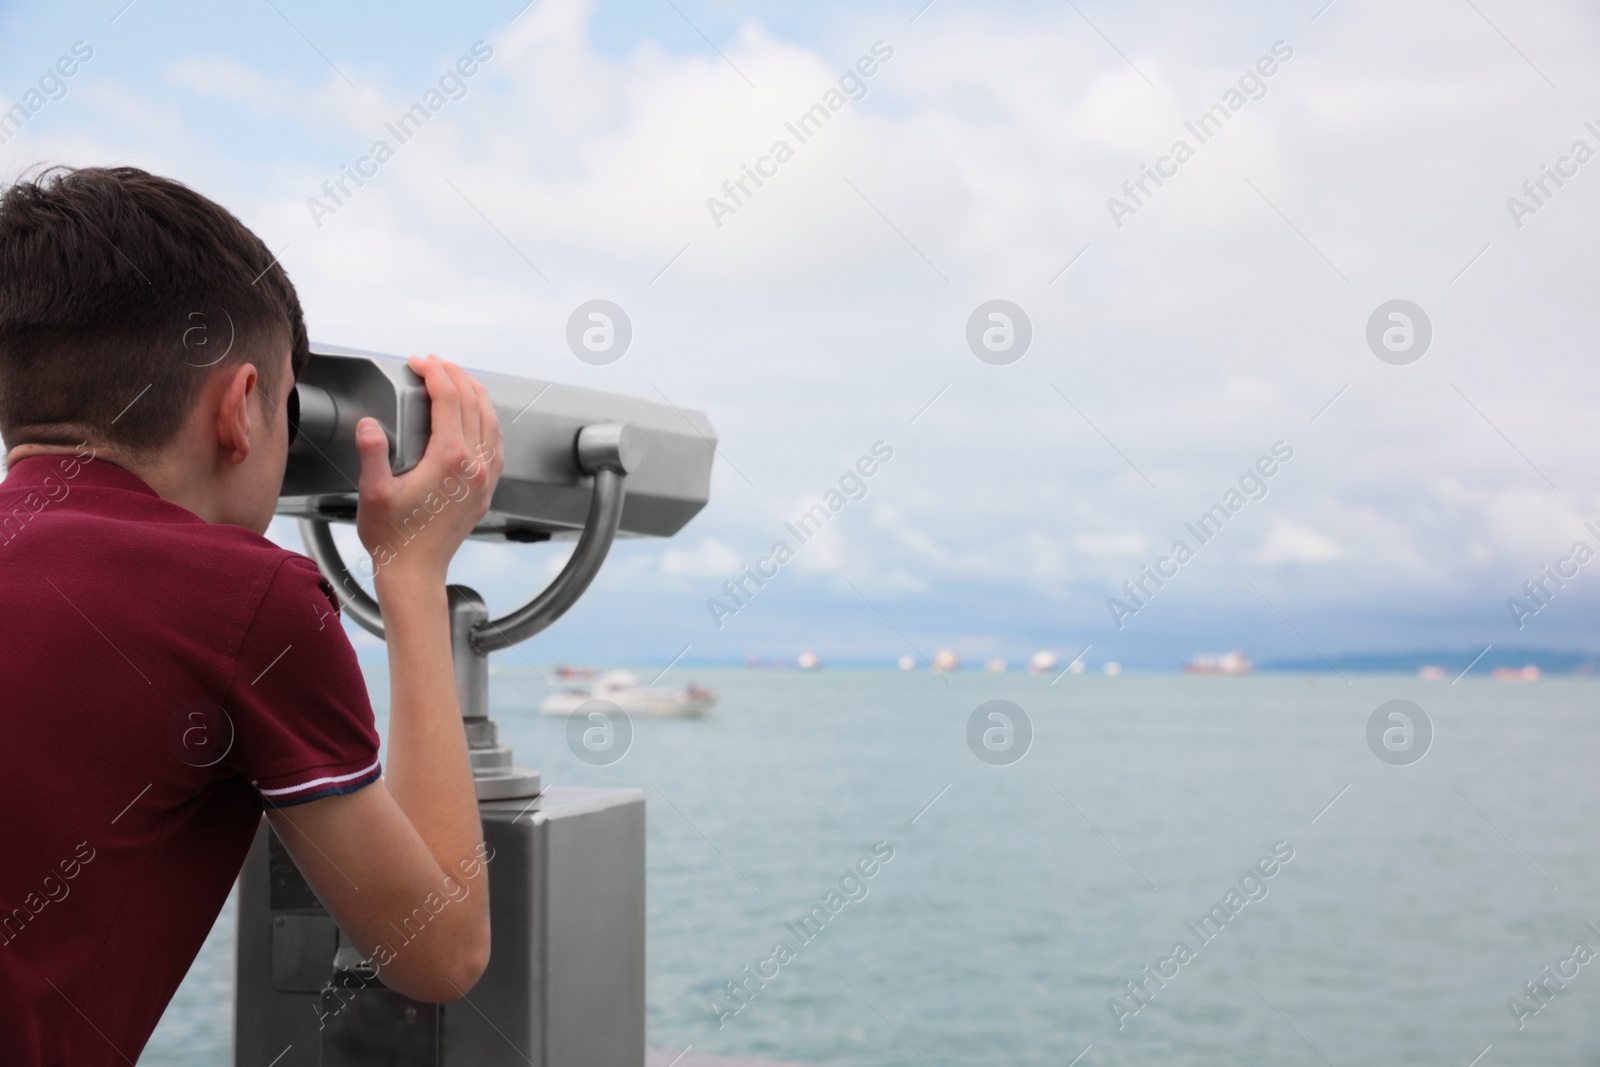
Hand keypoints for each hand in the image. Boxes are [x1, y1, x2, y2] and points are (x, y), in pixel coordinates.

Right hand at [353, 355, 504, 586]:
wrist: (415, 572)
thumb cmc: (394, 537)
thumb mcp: (373, 492)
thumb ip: (372, 453)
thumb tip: (370, 424)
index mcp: (449, 458)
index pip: (449, 399)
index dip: (433, 373)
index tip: (417, 362)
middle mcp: (474, 465)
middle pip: (474, 403)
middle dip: (454, 375)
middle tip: (434, 363)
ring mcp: (484, 478)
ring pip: (491, 421)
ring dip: (475, 394)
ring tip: (456, 380)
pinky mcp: (485, 490)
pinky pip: (496, 444)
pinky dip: (486, 420)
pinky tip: (475, 417)